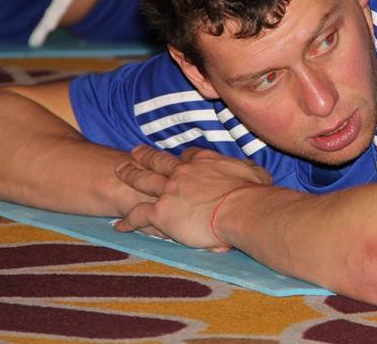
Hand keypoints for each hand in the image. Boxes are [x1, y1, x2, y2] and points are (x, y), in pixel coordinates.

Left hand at [113, 145, 271, 250]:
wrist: (241, 208)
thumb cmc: (253, 193)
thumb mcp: (255, 173)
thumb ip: (249, 171)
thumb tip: (257, 174)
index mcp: (204, 161)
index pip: (187, 156)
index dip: (181, 159)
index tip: (178, 160)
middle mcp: (182, 171)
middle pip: (159, 161)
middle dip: (145, 156)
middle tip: (135, 152)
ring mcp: (169, 190)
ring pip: (142, 180)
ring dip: (130, 174)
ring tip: (119, 171)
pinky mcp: (161, 211)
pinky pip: (138, 214)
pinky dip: (128, 219)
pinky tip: (120, 224)